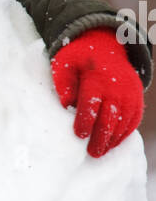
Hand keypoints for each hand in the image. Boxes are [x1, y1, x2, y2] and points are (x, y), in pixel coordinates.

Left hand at [50, 28, 142, 157]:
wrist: (106, 47)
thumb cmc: (79, 59)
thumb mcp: (65, 64)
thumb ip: (64, 83)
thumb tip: (66, 105)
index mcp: (97, 78)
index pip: (92, 103)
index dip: (86, 120)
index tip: (79, 135)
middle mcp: (117, 87)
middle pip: (110, 117)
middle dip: (101, 137)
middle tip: (92, 153)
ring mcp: (130, 94)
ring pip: (123, 121)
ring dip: (112, 139)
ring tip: (100, 152)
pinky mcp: (136, 99)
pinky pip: (133, 120)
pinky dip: (124, 133)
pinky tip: (112, 144)